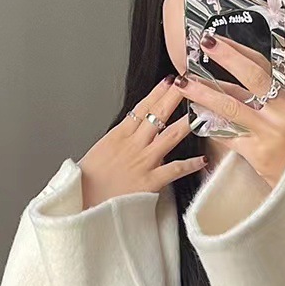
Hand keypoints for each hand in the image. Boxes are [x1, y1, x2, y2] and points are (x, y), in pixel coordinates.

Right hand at [79, 77, 205, 208]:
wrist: (81, 204)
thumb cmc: (86, 183)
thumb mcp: (99, 152)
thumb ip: (116, 141)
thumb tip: (128, 133)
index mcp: (118, 136)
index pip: (141, 108)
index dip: (157, 93)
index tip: (169, 81)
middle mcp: (133, 145)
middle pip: (157, 114)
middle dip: (175, 96)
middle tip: (190, 82)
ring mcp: (143, 162)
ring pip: (170, 136)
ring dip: (187, 122)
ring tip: (203, 111)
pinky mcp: (150, 181)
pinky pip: (175, 170)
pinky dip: (191, 165)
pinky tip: (203, 159)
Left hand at [174, 0, 284, 188]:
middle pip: (256, 75)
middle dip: (229, 55)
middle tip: (207, 41)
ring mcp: (272, 131)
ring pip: (232, 105)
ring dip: (205, 91)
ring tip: (183, 80)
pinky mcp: (256, 151)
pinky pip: (227, 133)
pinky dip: (209, 123)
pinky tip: (192, 113)